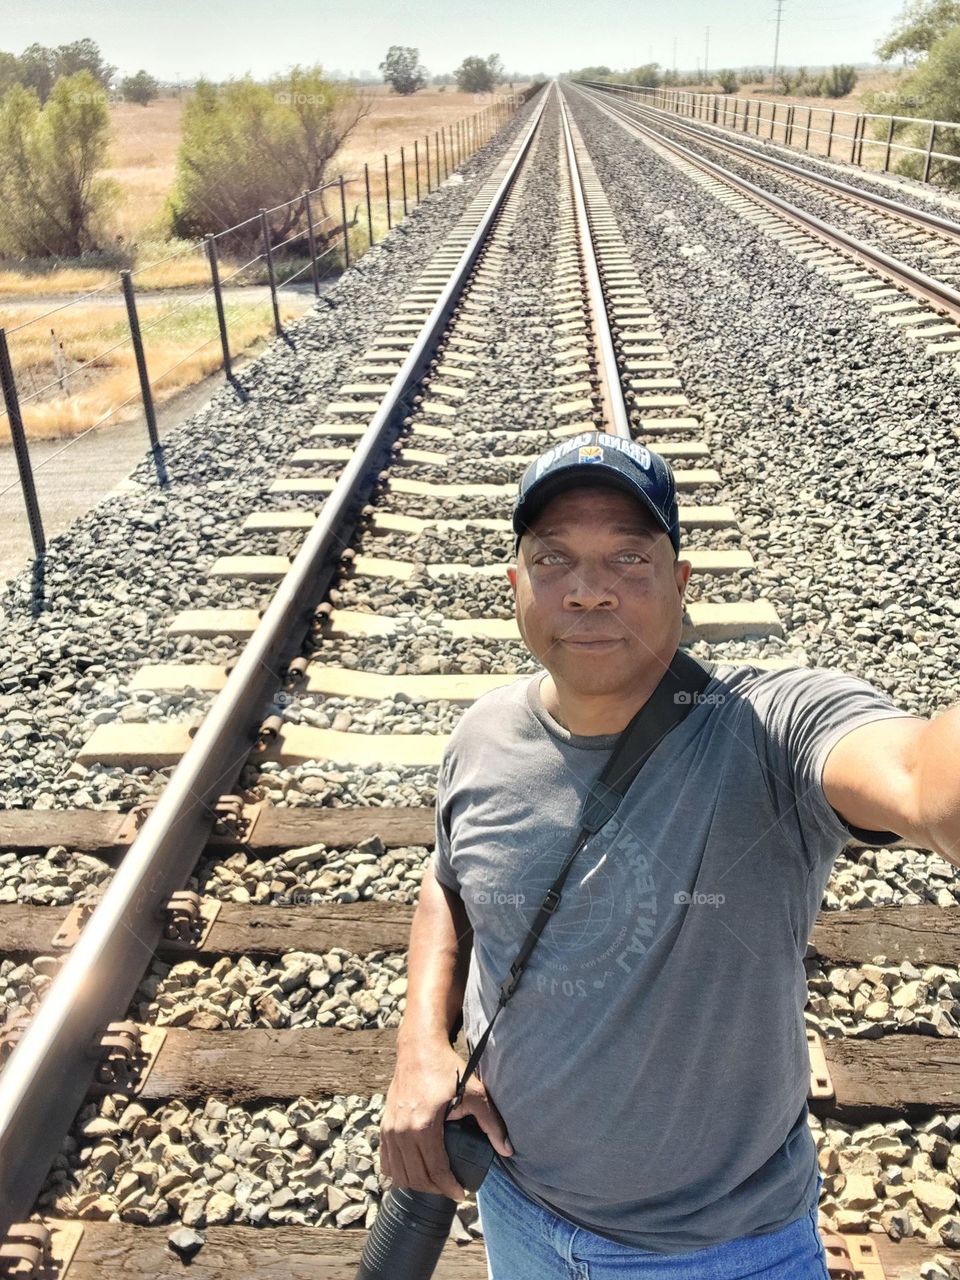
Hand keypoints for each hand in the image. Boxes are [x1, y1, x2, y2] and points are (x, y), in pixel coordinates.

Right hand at [379, 1040, 513, 1198]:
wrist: (418, 1049)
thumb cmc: (447, 1069)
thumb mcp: (475, 1093)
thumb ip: (491, 1123)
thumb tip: (508, 1150)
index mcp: (423, 1127)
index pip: (435, 1171)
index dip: (449, 1187)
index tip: (461, 1193)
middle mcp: (401, 1131)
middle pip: (416, 1177)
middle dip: (435, 1190)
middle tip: (450, 1190)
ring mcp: (390, 1129)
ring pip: (399, 1173)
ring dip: (417, 1184)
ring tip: (435, 1184)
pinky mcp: (384, 1125)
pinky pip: (386, 1161)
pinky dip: (398, 1173)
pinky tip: (413, 1173)